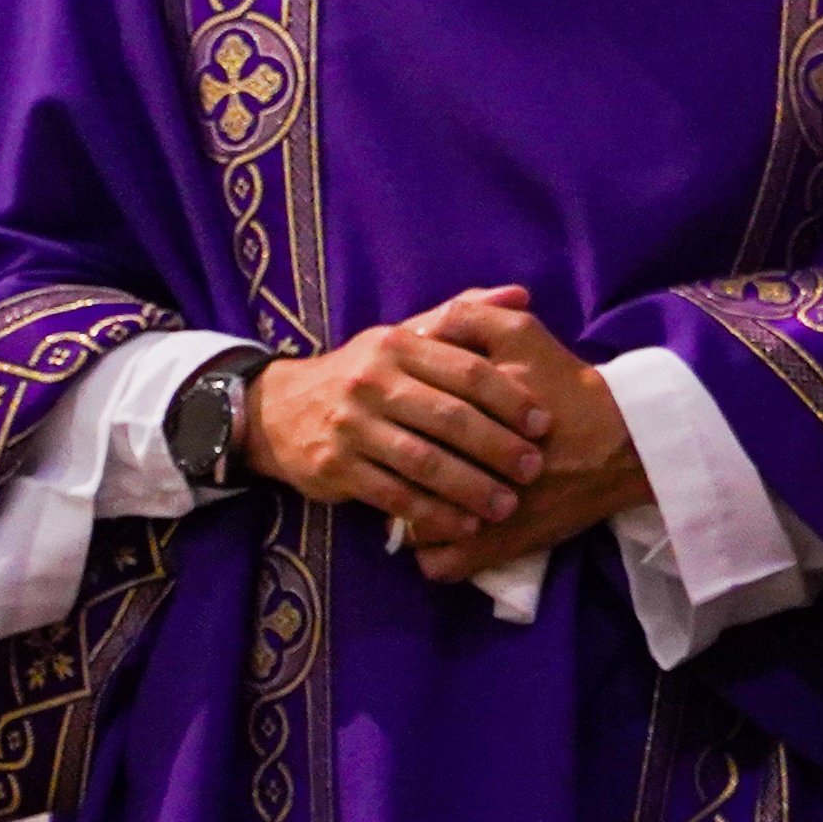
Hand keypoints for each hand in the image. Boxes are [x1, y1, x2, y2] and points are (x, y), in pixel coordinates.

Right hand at [244, 294, 557, 538]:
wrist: (278, 409)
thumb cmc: (364, 372)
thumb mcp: (405, 334)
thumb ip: (463, 316)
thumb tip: (521, 295)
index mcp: (399, 345)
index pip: (467, 371)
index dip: (510, 398)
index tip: (543, 424)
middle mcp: (373, 382)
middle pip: (450, 418)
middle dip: (498, 447)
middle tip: (533, 469)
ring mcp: (351, 426)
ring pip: (423, 461)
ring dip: (470, 488)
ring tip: (506, 505)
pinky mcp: (335, 467)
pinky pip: (394, 496)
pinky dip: (433, 513)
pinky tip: (464, 526)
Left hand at [394, 294, 650, 585]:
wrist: (623, 444)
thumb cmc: (568, 388)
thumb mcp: (522, 334)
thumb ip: (468, 317)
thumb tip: (419, 329)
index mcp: (457, 414)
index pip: (398, 421)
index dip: (392, 416)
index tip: (400, 417)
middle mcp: (457, 468)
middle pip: (397, 473)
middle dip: (396, 465)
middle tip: (403, 457)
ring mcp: (472, 515)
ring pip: (409, 524)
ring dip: (413, 512)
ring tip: (426, 497)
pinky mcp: (492, 550)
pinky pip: (437, 564)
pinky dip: (438, 553)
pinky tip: (447, 534)